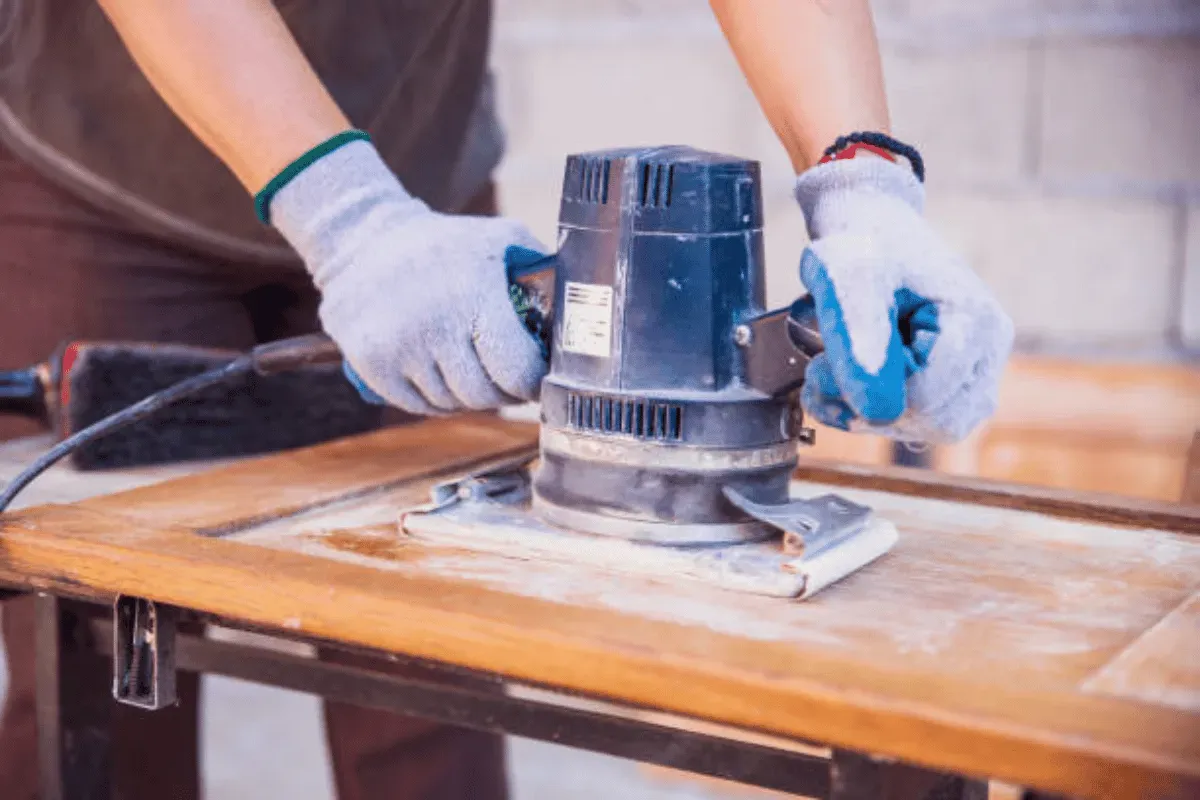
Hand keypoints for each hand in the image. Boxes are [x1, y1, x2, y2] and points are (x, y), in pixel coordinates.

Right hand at [269, 140, 547, 413]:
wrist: (362, 238)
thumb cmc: (446, 243)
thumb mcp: (501, 240)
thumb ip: (543, 271)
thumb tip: (589, 309)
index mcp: (475, 296)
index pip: (517, 373)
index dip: (531, 382)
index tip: (534, 376)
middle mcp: (435, 326)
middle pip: (485, 396)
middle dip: (503, 391)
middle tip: (506, 377)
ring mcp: (399, 348)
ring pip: (452, 404)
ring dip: (468, 395)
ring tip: (470, 368)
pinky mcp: (371, 364)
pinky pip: (419, 406)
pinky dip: (435, 399)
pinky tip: (440, 373)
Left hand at [794, 157, 1012, 443]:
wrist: (868, 223)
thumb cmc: (863, 241)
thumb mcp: (848, 278)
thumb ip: (860, 342)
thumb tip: (876, 411)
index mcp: (975, 321)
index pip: (927, 398)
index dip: (870, 393)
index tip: (824, 364)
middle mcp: (988, 350)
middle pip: (936, 421)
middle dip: (870, 407)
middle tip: (823, 372)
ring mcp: (975, 367)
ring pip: (930, 427)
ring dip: (869, 412)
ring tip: (830, 372)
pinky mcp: (952, 379)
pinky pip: (922, 421)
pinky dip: (875, 412)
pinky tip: (844, 384)